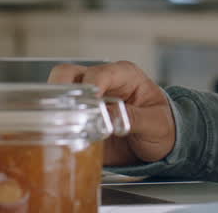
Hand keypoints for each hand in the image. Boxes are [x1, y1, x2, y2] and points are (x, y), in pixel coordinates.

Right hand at [48, 61, 174, 165]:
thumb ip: (135, 118)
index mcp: (124, 75)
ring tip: (62, 126)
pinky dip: (54, 123)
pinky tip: (60, 137)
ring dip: (54, 107)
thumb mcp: (156, 123)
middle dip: (60, 90)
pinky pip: (58, 116)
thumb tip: (111, 117)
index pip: (99, 73)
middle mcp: (102, 82)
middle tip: (66, 113)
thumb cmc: (163, 126)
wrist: (160, 144)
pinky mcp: (79, 117)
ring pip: (56, 91)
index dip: (91, 87)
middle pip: (67, 74)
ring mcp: (87, 99)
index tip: (90, 104)